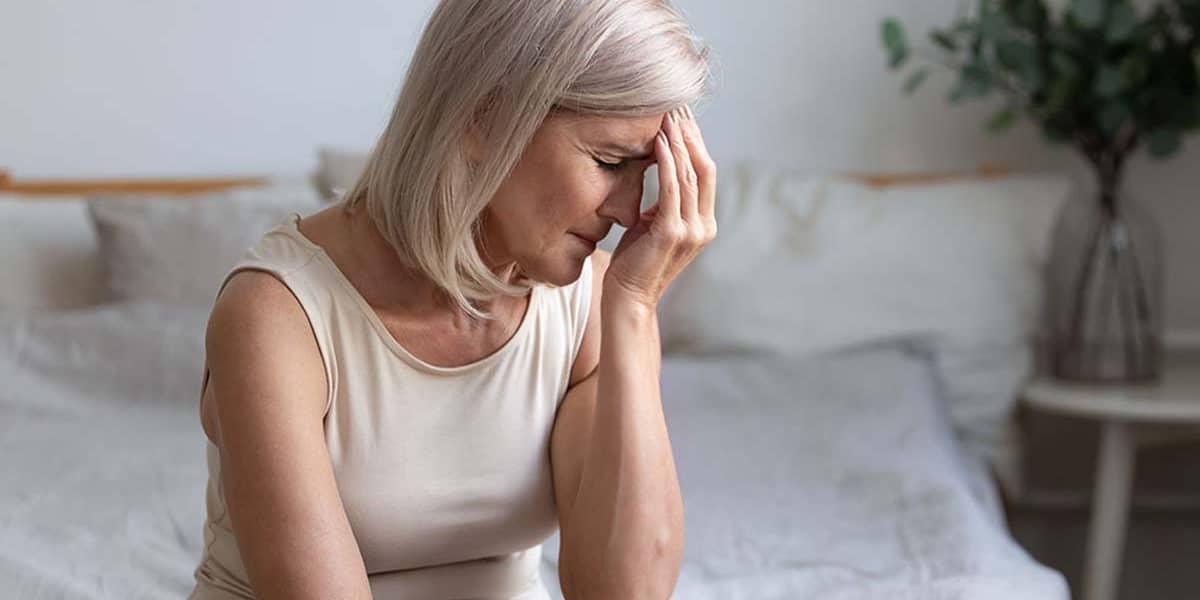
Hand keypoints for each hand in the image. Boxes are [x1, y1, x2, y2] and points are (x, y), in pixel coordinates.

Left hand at [605, 105, 716, 309]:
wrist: (628, 298)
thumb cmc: (635, 262)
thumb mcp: (654, 226)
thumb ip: (664, 204)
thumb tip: (661, 174)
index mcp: (704, 224)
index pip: (706, 173)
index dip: (696, 143)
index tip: (682, 117)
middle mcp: (703, 226)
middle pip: (704, 168)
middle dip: (690, 135)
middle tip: (677, 106)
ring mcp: (690, 231)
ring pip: (689, 174)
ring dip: (678, 142)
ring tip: (667, 116)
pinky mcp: (671, 233)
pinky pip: (671, 188)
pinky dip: (665, 161)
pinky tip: (657, 140)